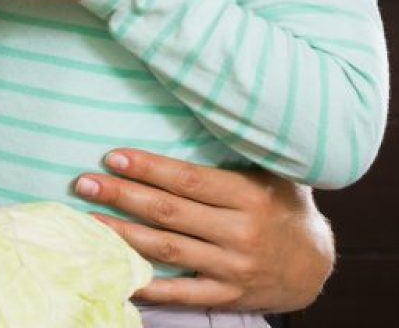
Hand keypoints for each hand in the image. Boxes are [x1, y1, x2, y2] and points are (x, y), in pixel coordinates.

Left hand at [75, 149, 334, 311]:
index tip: (112, 156)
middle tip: (84, 183)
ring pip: (166, 249)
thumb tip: (202, 104)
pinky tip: (116, 272)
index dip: (148, 168)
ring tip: (86, 220)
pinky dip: (147, 285)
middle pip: (169, 213)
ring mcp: (233, 267)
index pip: (189, 180)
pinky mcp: (227, 295)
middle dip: (122, 196)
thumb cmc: (283, 206)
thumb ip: (239, 147)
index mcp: (250, 196)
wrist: (315, 266)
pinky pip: (181, 292)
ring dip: (121, 234)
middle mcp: (241, 233)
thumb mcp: (273, 172)